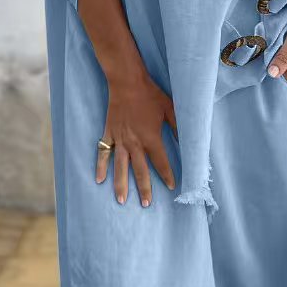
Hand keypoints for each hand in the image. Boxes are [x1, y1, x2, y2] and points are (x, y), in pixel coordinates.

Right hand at [96, 67, 176, 206]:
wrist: (127, 82)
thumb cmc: (151, 95)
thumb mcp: (170, 109)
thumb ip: (178, 127)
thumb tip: (186, 141)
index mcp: (151, 138)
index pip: (161, 162)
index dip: (167, 175)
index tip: (172, 187)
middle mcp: (134, 143)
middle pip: (140, 170)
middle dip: (144, 188)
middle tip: (147, 204)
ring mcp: (120, 140)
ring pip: (120, 167)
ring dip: (121, 185)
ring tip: (122, 201)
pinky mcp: (109, 134)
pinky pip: (104, 153)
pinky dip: (101, 166)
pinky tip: (99, 180)